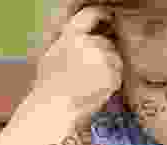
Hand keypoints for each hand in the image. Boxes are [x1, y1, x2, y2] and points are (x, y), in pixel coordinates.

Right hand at [33, 5, 123, 119]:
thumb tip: (82, 38)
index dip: (101, 14)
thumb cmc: (49, 86)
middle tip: (91, 71)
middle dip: (102, 55)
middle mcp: (89, 43)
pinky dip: (111, 82)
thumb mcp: (52, 55)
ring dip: (107, 69)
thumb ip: (69, 42)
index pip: (91, 15)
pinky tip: (96, 89)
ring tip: (91, 82)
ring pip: (114, 59)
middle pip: (106, 43)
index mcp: (73, 35)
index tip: (107, 17)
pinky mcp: (113, 76)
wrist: (54, 106)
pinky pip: (117, 75)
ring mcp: (103, 59)